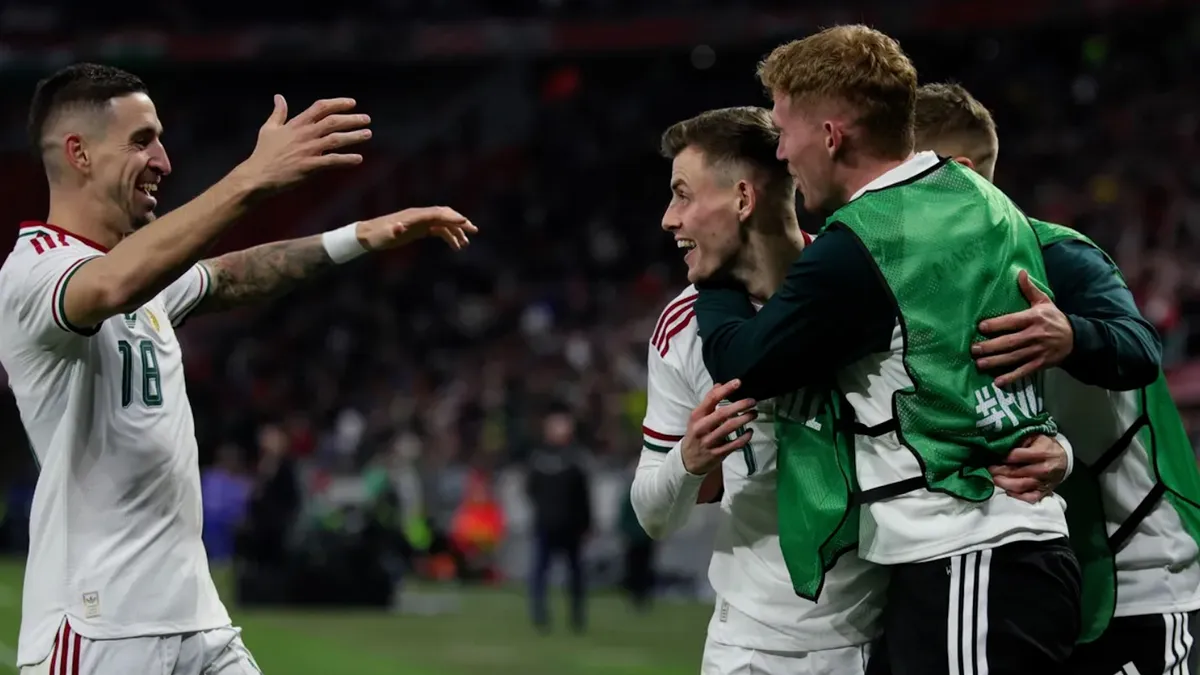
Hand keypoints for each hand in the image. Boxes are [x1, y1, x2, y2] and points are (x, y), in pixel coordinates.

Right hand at [237, 96, 371, 191]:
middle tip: (367, 119)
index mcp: (296, 124)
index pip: (320, 107)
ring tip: (368, 134)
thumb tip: (278, 96)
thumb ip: (278, 113)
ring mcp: (307, 150)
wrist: (257, 175)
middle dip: (352, 119)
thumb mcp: (269, 129)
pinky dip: (346, 160)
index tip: (352, 103)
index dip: (338, 103)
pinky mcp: (309, 166)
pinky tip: (359, 159)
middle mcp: (304, 134)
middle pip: (333, 122)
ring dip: (354, 136)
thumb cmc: (263, 153)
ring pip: (336, 139)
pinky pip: (332, 161)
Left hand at [356, 206, 477, 251]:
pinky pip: (438, 230)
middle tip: (474, 230)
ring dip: (456, 232)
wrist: (368, 235)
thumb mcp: (383, 235)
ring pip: (443, 224)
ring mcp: (420, 222)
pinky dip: (449, 237)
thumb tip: (399, 227)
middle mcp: (419, 216)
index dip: (452, 217)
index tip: (465, 223)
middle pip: (444, 215)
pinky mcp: (419, 229)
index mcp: (414, 216)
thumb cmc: (376, 236)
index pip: (437, 213)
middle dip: (460, 222)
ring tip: (466, 244)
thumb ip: (393, 231)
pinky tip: (455, 247)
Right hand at [681, 380, 756, 474]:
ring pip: (729, 428)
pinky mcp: (717, 454)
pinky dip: (744, 437)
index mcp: (697, 416)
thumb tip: (719, 385)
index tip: (738, 382)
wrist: (688, 460)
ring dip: (744, 419)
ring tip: (754, 413)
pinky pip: (734, 444)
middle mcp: (701, 427)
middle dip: (739, 405)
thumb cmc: (696, 434)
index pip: (711, 399)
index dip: (725, 390)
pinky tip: (750, 431)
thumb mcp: (697, 417)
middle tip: (752, 401)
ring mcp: (709, 441)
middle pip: (722, 413)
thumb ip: (709, 402)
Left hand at [973, 270, 1072, 386]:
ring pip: (1014, 357)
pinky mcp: (1040, 363)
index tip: (981, 327)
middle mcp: (1035, 335)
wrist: (1076, 338)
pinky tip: (998, 382)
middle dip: (991, 346)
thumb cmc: (1054, 318)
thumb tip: (1020, 272)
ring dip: (996, 362)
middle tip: (974, 349)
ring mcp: (1038, 351)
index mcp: (1034, 318)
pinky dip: (1012, 377)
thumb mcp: (1044, 302)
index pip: (1012, 321)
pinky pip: (1024, 371)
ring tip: (979, 364)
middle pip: (1010, 342)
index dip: (997, 324)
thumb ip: (1029, 289)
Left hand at [988, 433, 1068, 503]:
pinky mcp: (1044, 492)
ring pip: (1020, 486)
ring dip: (1003, 483)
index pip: (1016, 456)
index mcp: (1041, 452)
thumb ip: (1019, 440)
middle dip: (998, 471)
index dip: (1002, 457)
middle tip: (988, 469)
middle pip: (1016, 472)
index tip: (991, 456)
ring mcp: (1044, 482)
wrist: (1063, 460)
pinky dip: (1017, 496)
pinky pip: (1029, 498)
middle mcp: (1043, 469)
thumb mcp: (1035, 436)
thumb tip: (1000, 444)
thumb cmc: (1045, 446)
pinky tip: (1007, 491)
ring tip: (993, 479)